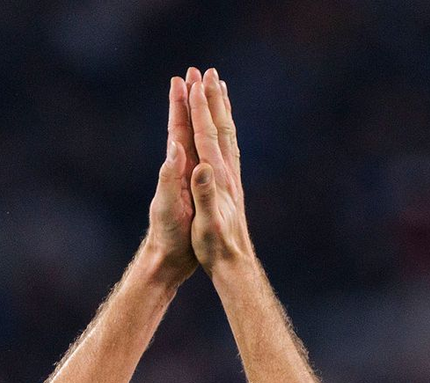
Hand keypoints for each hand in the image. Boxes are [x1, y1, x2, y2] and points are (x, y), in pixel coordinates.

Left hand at [145, 71, 199, 286]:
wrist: (168, 260)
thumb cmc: (167, 236)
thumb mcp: (167, 206)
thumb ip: (169, 177)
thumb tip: (175, 148)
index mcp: (175, 170)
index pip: (178, 130)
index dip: (180, 105)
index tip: (183, 78)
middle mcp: (182, 171)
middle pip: (187, 129)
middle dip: (190, 101)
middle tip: (195, 72)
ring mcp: (190, 181)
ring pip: (198, 141)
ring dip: (201, 118)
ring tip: (206, 97)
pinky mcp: (198, 192)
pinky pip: (207, 160)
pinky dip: (211, 144)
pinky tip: (214, 140)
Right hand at [187, 68, 253, 274]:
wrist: (234, 263)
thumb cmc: (215, 247)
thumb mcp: (206, 223)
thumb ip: (204, 194)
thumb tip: (201, 167)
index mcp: (216, 178)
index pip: (206, 135)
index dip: (200, 108)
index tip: (194, 82)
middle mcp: (226, 174)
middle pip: (220, 128)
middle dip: (212, 99)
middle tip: (207, 71)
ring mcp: (231, 179)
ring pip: (227, 135)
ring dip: (221, 110)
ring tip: (219, 88)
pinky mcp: (232, 187)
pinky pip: (229, 150)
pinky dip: (225, 131)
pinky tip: (225, 128)